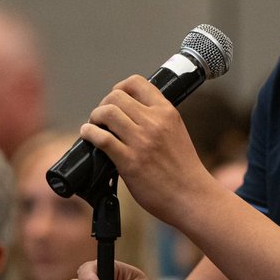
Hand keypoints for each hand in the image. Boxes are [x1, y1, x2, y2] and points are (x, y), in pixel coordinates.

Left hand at [78, 75, 218, 222]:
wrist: (192, 196)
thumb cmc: (183, 168)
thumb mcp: (176, 131)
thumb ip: (157, 118)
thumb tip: (130, 111)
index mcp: (167, 112)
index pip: (136, 83)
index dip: (119, 88)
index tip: (114, 98)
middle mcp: (154, 122)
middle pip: (116, 97)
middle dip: (103, 104)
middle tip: (102, 118)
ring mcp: (141, 141)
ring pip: (107, 113)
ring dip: (95, 118)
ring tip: (94, 126)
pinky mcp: (130, 161)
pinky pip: (101, 138)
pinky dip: (89, 133)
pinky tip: (88, 135)